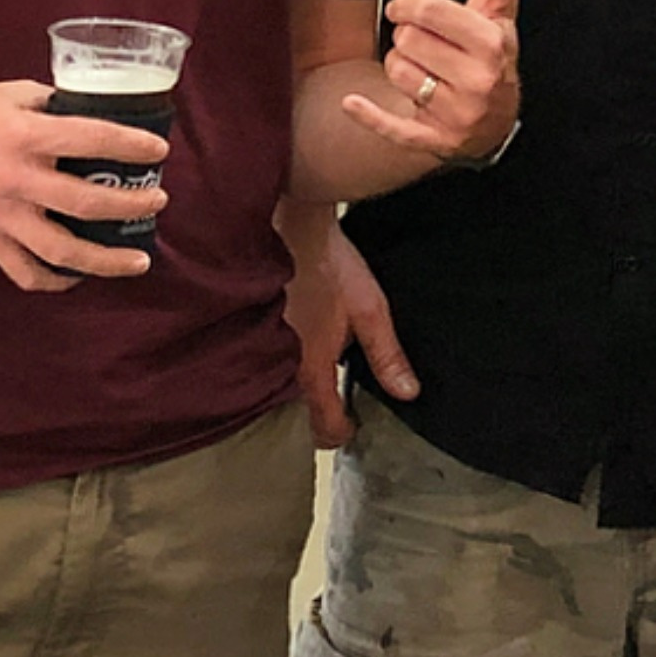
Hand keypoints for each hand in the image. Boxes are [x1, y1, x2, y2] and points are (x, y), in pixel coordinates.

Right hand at [0, 81, 166, 293]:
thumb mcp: (7, 93)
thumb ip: (49, 103)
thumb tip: (88, 110)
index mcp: (25, 136)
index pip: (91, 139)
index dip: (130, 146)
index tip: (157, 151)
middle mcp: (17, 180)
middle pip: (87, 203)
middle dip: (131, 205)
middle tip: (157, 202)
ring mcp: (1, 216)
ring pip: (61, 252)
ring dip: (105, 261)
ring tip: (136, 261)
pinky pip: (24, 272)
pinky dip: (54, 280)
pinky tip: (76, 276)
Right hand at [282, 219, 416, 447]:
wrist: (285, 223)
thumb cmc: (327, 263)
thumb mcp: (369, 309)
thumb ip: (386, 354)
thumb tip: (407, 392)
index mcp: (311, 367)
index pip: (324, 423)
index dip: (341, 432)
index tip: (350, 429)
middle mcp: (280, 366)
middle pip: (296, 411)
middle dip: (313, 413)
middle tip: (332, 403)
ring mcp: (260, 348)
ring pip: (276, 388)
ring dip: (293, 389)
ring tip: (312, 374)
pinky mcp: (248, 328)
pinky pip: (260, 361)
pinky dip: (275, 363)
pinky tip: (288, 345)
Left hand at [343, 0, 543, 162]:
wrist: (494, 120)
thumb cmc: (489, 54)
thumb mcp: (500, 10)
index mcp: (492, 45)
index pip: (429, 11)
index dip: (409, 6)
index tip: (406, 10)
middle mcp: (479, 82)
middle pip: (406, 41)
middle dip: (409, 40)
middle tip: (428, 48)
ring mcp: (458, 115)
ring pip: (396, 73)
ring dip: (401, 70)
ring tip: (426, 74)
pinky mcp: (434, 141)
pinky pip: (393, 127)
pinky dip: (369, 116)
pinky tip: (350, 104)